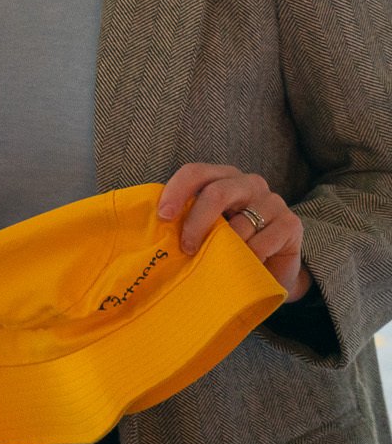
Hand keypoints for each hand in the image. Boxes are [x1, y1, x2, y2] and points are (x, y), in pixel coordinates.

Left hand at [160, 163, 310, 300]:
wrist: (270, 270)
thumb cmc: (229, 245)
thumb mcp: (205, 228)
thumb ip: (185, 219)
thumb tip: (151, 225)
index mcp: (223, 177)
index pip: (195, 172)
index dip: (176, 191)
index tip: (163, 216)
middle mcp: (249, 183)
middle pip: (216, 192)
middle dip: (196, 221)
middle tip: (186, 247)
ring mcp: (273, 201)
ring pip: (240, 224)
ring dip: (224, 248)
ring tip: (219, 262)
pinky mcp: (291, 224)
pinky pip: (262, 242)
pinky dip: (248, 257)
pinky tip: (246, 265)